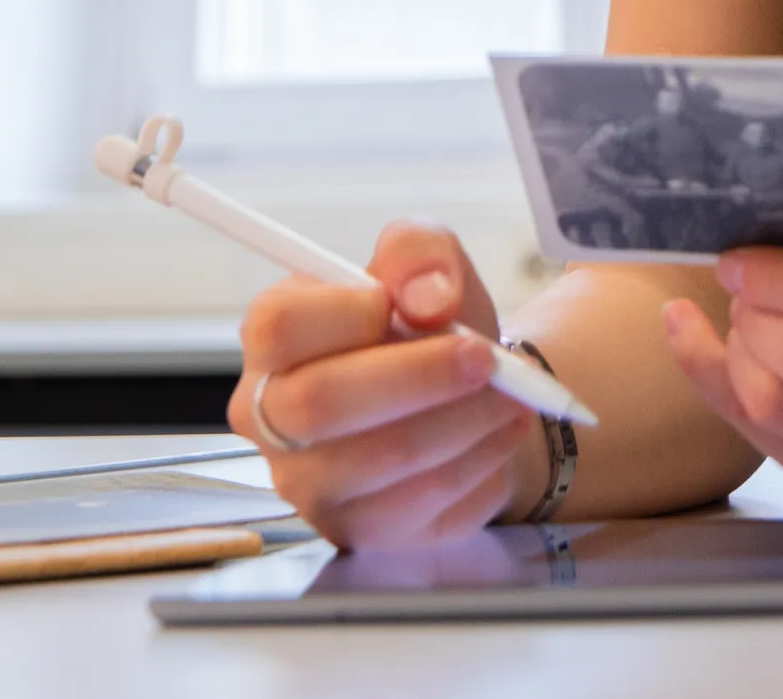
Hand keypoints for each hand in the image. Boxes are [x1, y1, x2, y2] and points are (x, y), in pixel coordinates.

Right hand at [227, 221, 536, 550]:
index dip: (349, 311)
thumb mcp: (427, 265)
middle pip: (321, 403)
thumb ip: (420, 253)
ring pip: (383, 459)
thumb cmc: (428, 328)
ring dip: (465, 421)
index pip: (279, 326)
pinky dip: (479, 463)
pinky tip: (499, 434)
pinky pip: (424, 504)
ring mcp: (310, 483)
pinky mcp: (360, 530)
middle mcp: (271, 418)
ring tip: (512, 395)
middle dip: (421, 377)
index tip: (414, 306)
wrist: (462, 398)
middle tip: (487, 358)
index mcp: (272, 341)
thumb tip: (429, 298)